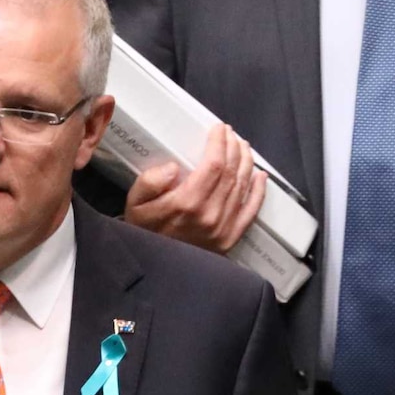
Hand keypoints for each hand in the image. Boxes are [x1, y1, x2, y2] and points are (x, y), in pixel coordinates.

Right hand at [123, 124, 266, 253]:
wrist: (152, 266)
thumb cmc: (142, 229)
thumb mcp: (135, 203)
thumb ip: (149, 182)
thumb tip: (173, 167)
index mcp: (186, 203)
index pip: (214, 164)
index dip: (220, 142)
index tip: (219, 128)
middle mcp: (209, 215)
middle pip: (231, 172)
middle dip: (234, 147)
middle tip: (231, 134)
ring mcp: (222, 228)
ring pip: (242, 186)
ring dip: (246, 162)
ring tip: (242, 147)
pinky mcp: (229, 239)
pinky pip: (251, 211)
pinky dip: (258, 191)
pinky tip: (259, 176)